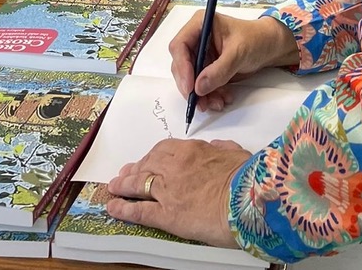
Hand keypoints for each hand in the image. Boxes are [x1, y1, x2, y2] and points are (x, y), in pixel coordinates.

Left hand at [107, 138, 250, 247]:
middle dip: (134, 169)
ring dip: (124, 186)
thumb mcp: (237, 154)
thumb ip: (223, 149)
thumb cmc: (248, 177)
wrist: (248, 199)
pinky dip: (124, 208)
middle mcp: (176, 167)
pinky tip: (113, 207)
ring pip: (139, 184)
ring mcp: (169, 190)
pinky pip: (140, 210)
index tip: (147, 160)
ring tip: (113, 187)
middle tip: (124, 173)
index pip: (165, 149)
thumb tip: (217, 146)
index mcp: (193, 151)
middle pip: (148, 165)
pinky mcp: (167, 215)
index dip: (152, 156)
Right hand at [170, 12, 298, 112]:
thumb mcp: (238, 52)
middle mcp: (197, 38)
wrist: (270, 47)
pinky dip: (210, 95)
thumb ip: (219, 70)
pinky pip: (202, 85)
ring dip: (202, 94)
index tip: (190, 87)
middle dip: (191, 86)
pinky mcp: (208, 67)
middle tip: (201, 103)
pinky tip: (223, 99)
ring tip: (218, 103)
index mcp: (200, 24)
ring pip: (191, 78)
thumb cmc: (256, 39)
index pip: (180, 45)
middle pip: (181, 65)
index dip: (181, 67)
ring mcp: (202, 54)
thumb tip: (199, 87)